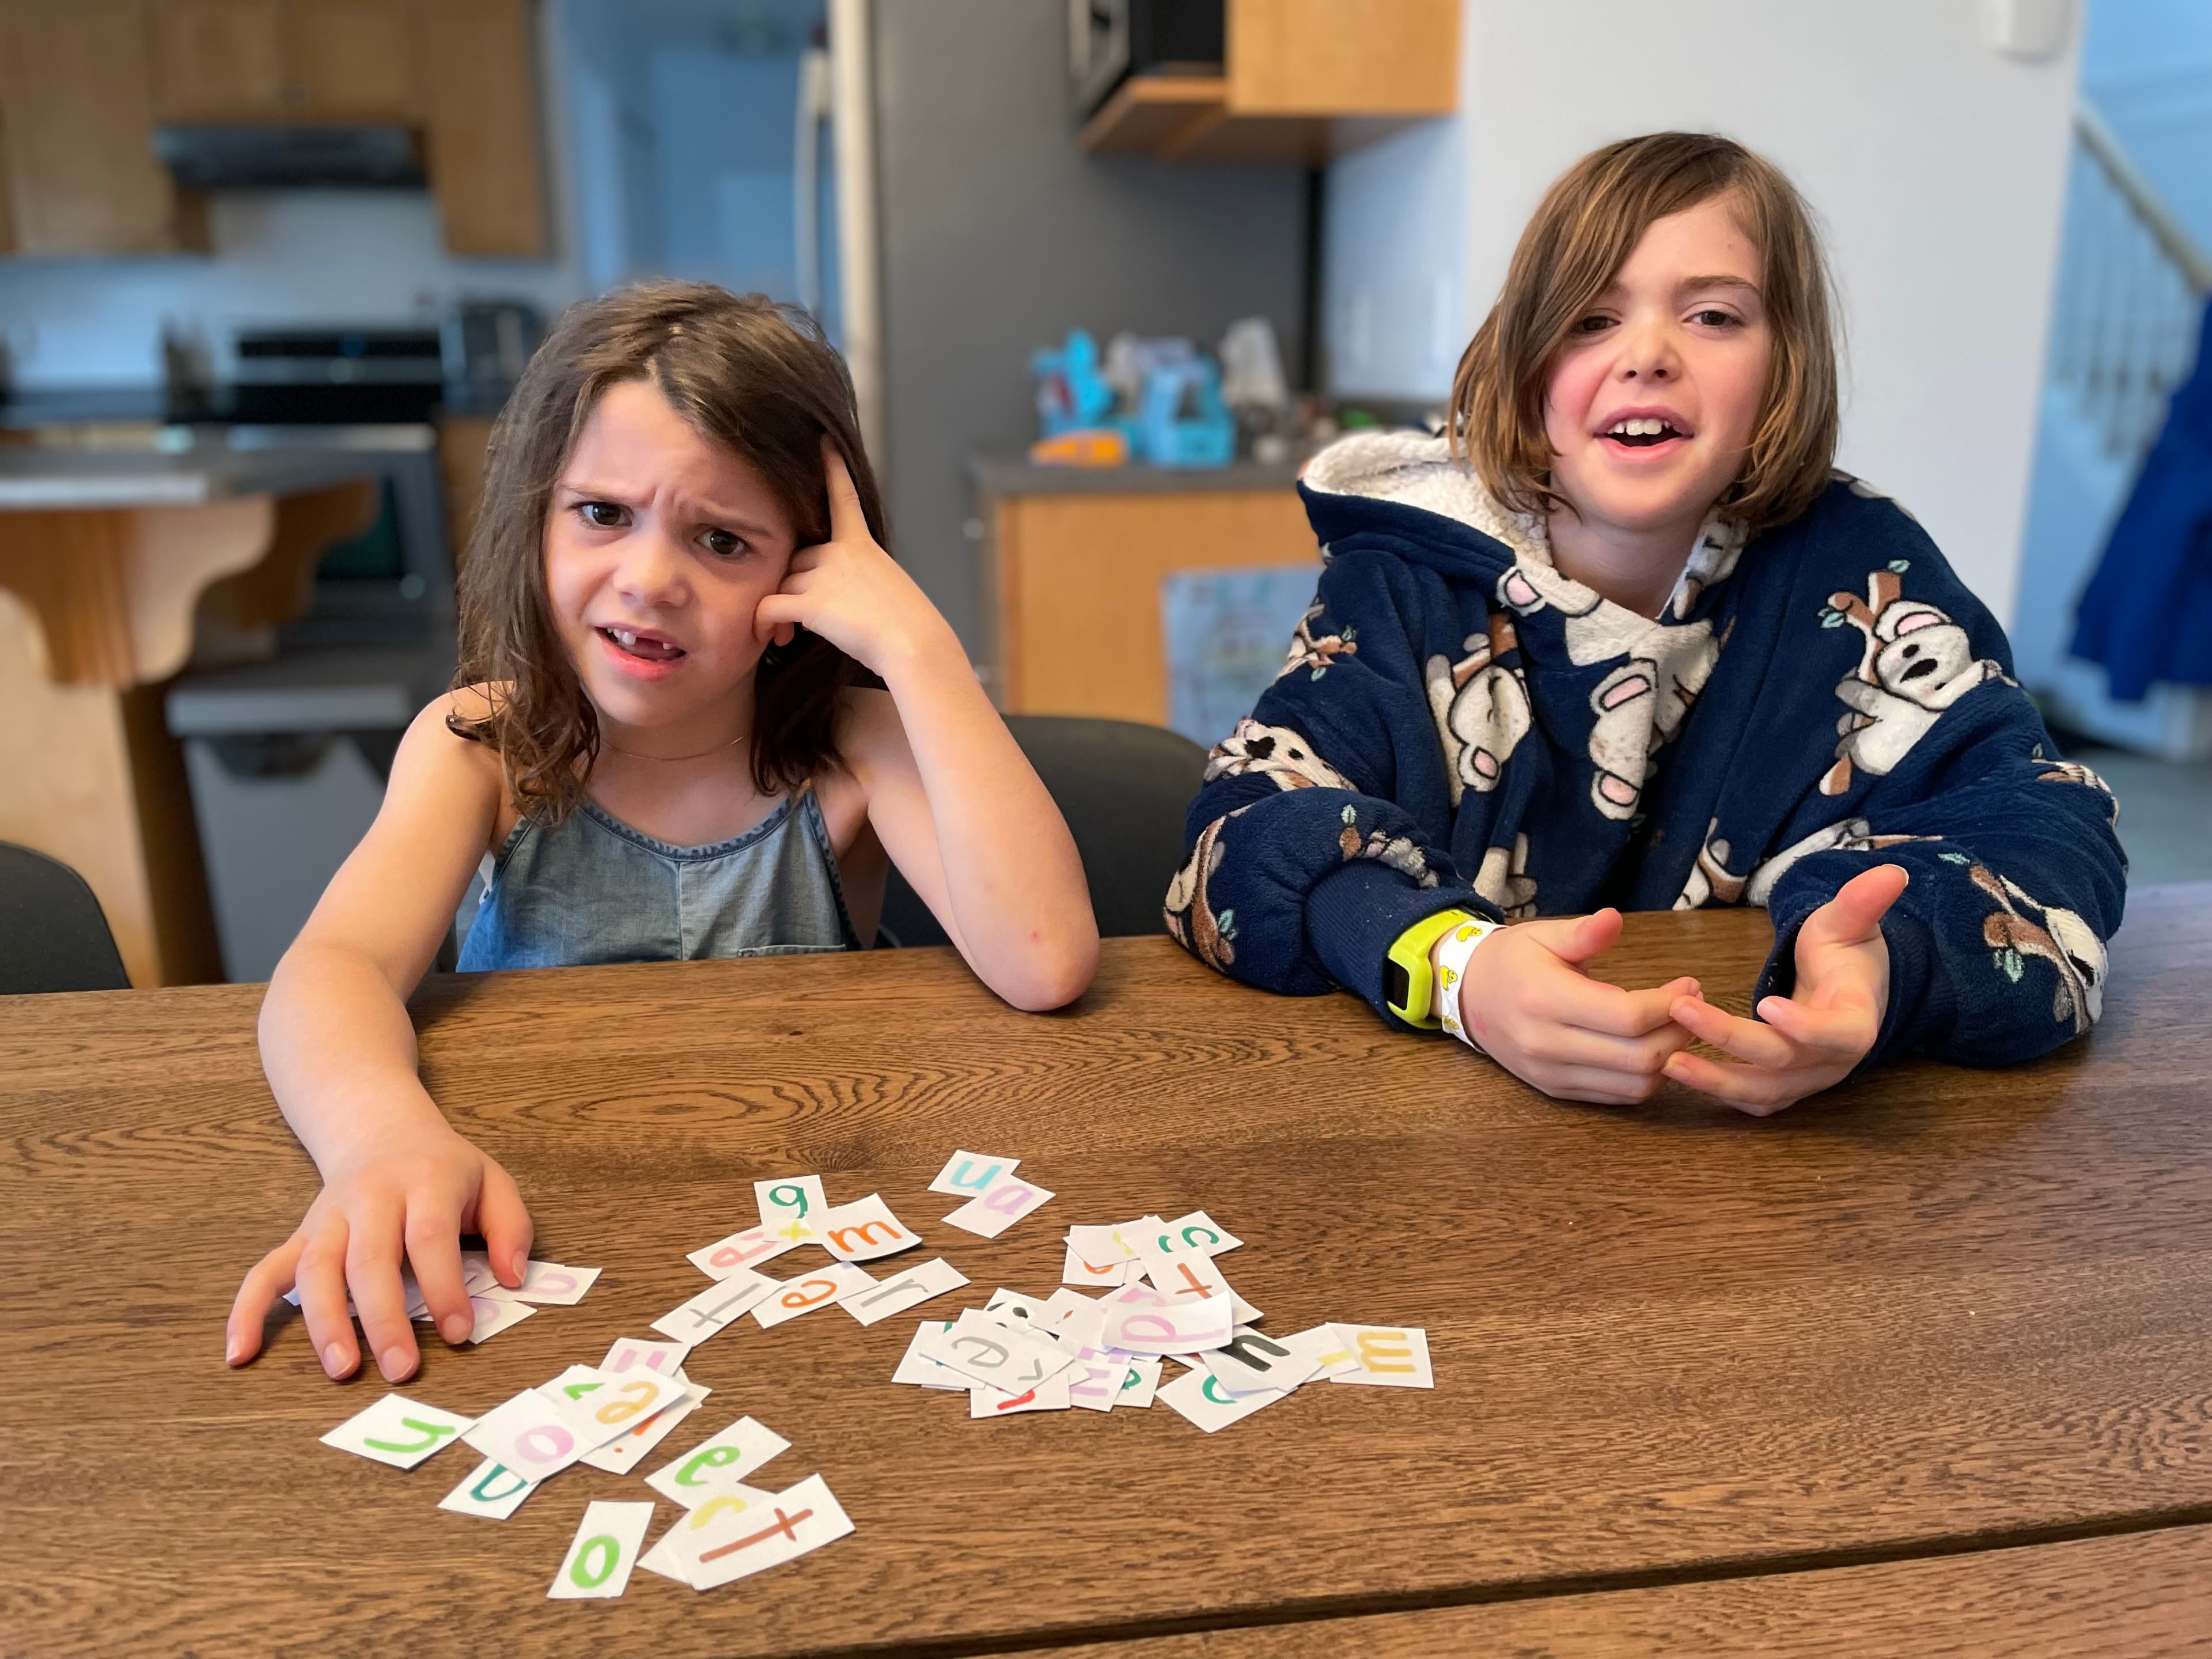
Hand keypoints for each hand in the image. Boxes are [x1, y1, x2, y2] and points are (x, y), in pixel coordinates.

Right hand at [226, 1122, 531, 1381]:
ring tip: (342, 1369)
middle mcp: (370, 1198)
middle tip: (401, 1370)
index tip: (459, 1333)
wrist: (381, 1129)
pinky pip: (265, 1271)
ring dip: (324, 1321)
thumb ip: (512, 1228)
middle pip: (369, 1259)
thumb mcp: (493, 1182)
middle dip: (384, 1317)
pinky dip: (248, 1311)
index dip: (443, 1287)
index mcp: (424, 1182)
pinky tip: (240, 1353)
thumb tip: (513, 1279)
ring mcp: (328, 1217)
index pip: (430, 1238)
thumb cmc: (444, 1170)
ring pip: (317, 1269)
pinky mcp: (300, 1235)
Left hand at [753, 441, 956, 679]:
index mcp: (863, 545)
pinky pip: (770, 606)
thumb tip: (831, 597)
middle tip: (798, 619)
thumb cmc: (909, 627)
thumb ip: (860, 578)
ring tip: (786, 636)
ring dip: (782, 609)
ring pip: (783, 583)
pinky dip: (764, 623)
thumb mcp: (889, 587)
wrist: (915, 644)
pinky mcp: (811, 602)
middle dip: (795, 586)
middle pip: (797, 558)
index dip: (833, 467)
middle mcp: (840, 552)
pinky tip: (772, 638)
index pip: (844, 496)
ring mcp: (824, 574)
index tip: (823, 439)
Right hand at [1450, 908, 1701, 1104]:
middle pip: (1638, 1056)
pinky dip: (1645, 1077)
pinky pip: (1616, 1096)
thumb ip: (1583, 933)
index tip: (1689, 985)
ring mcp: (1551, 1072)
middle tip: (1693, 1006)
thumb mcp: (1543, 935)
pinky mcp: (1555, 1089)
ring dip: (1669, 1059)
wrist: (1468, 995)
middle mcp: (1548, 1043)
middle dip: (1679, 1033)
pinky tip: (1654, 1049)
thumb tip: (1614, 918)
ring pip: (1633, 1084)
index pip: (1627, 1016)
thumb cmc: (1512, 959)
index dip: (1670, 1005)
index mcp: (1546, 999)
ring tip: (1678, 1028)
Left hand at [1664, 863, 1906, 1115]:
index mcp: (1856, 1021)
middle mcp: (1834, 1060)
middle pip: (1783, 1060)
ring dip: (1715, 1080)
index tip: (1766, 1005)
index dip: (1806, 1026)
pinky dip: (1719, 1090)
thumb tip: (1890, 872)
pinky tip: (1679, 1071)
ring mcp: (1809, 1080)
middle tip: (1680, 1010)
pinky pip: (1754, 1100)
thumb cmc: (1846, 955)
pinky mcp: (1786, 1088)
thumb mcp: (1850, 924)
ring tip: (1667, 1061)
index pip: (1837, 1033)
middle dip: (1730, 1038)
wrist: (1849, 992)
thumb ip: (1862, 902)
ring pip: (1764, 1091)